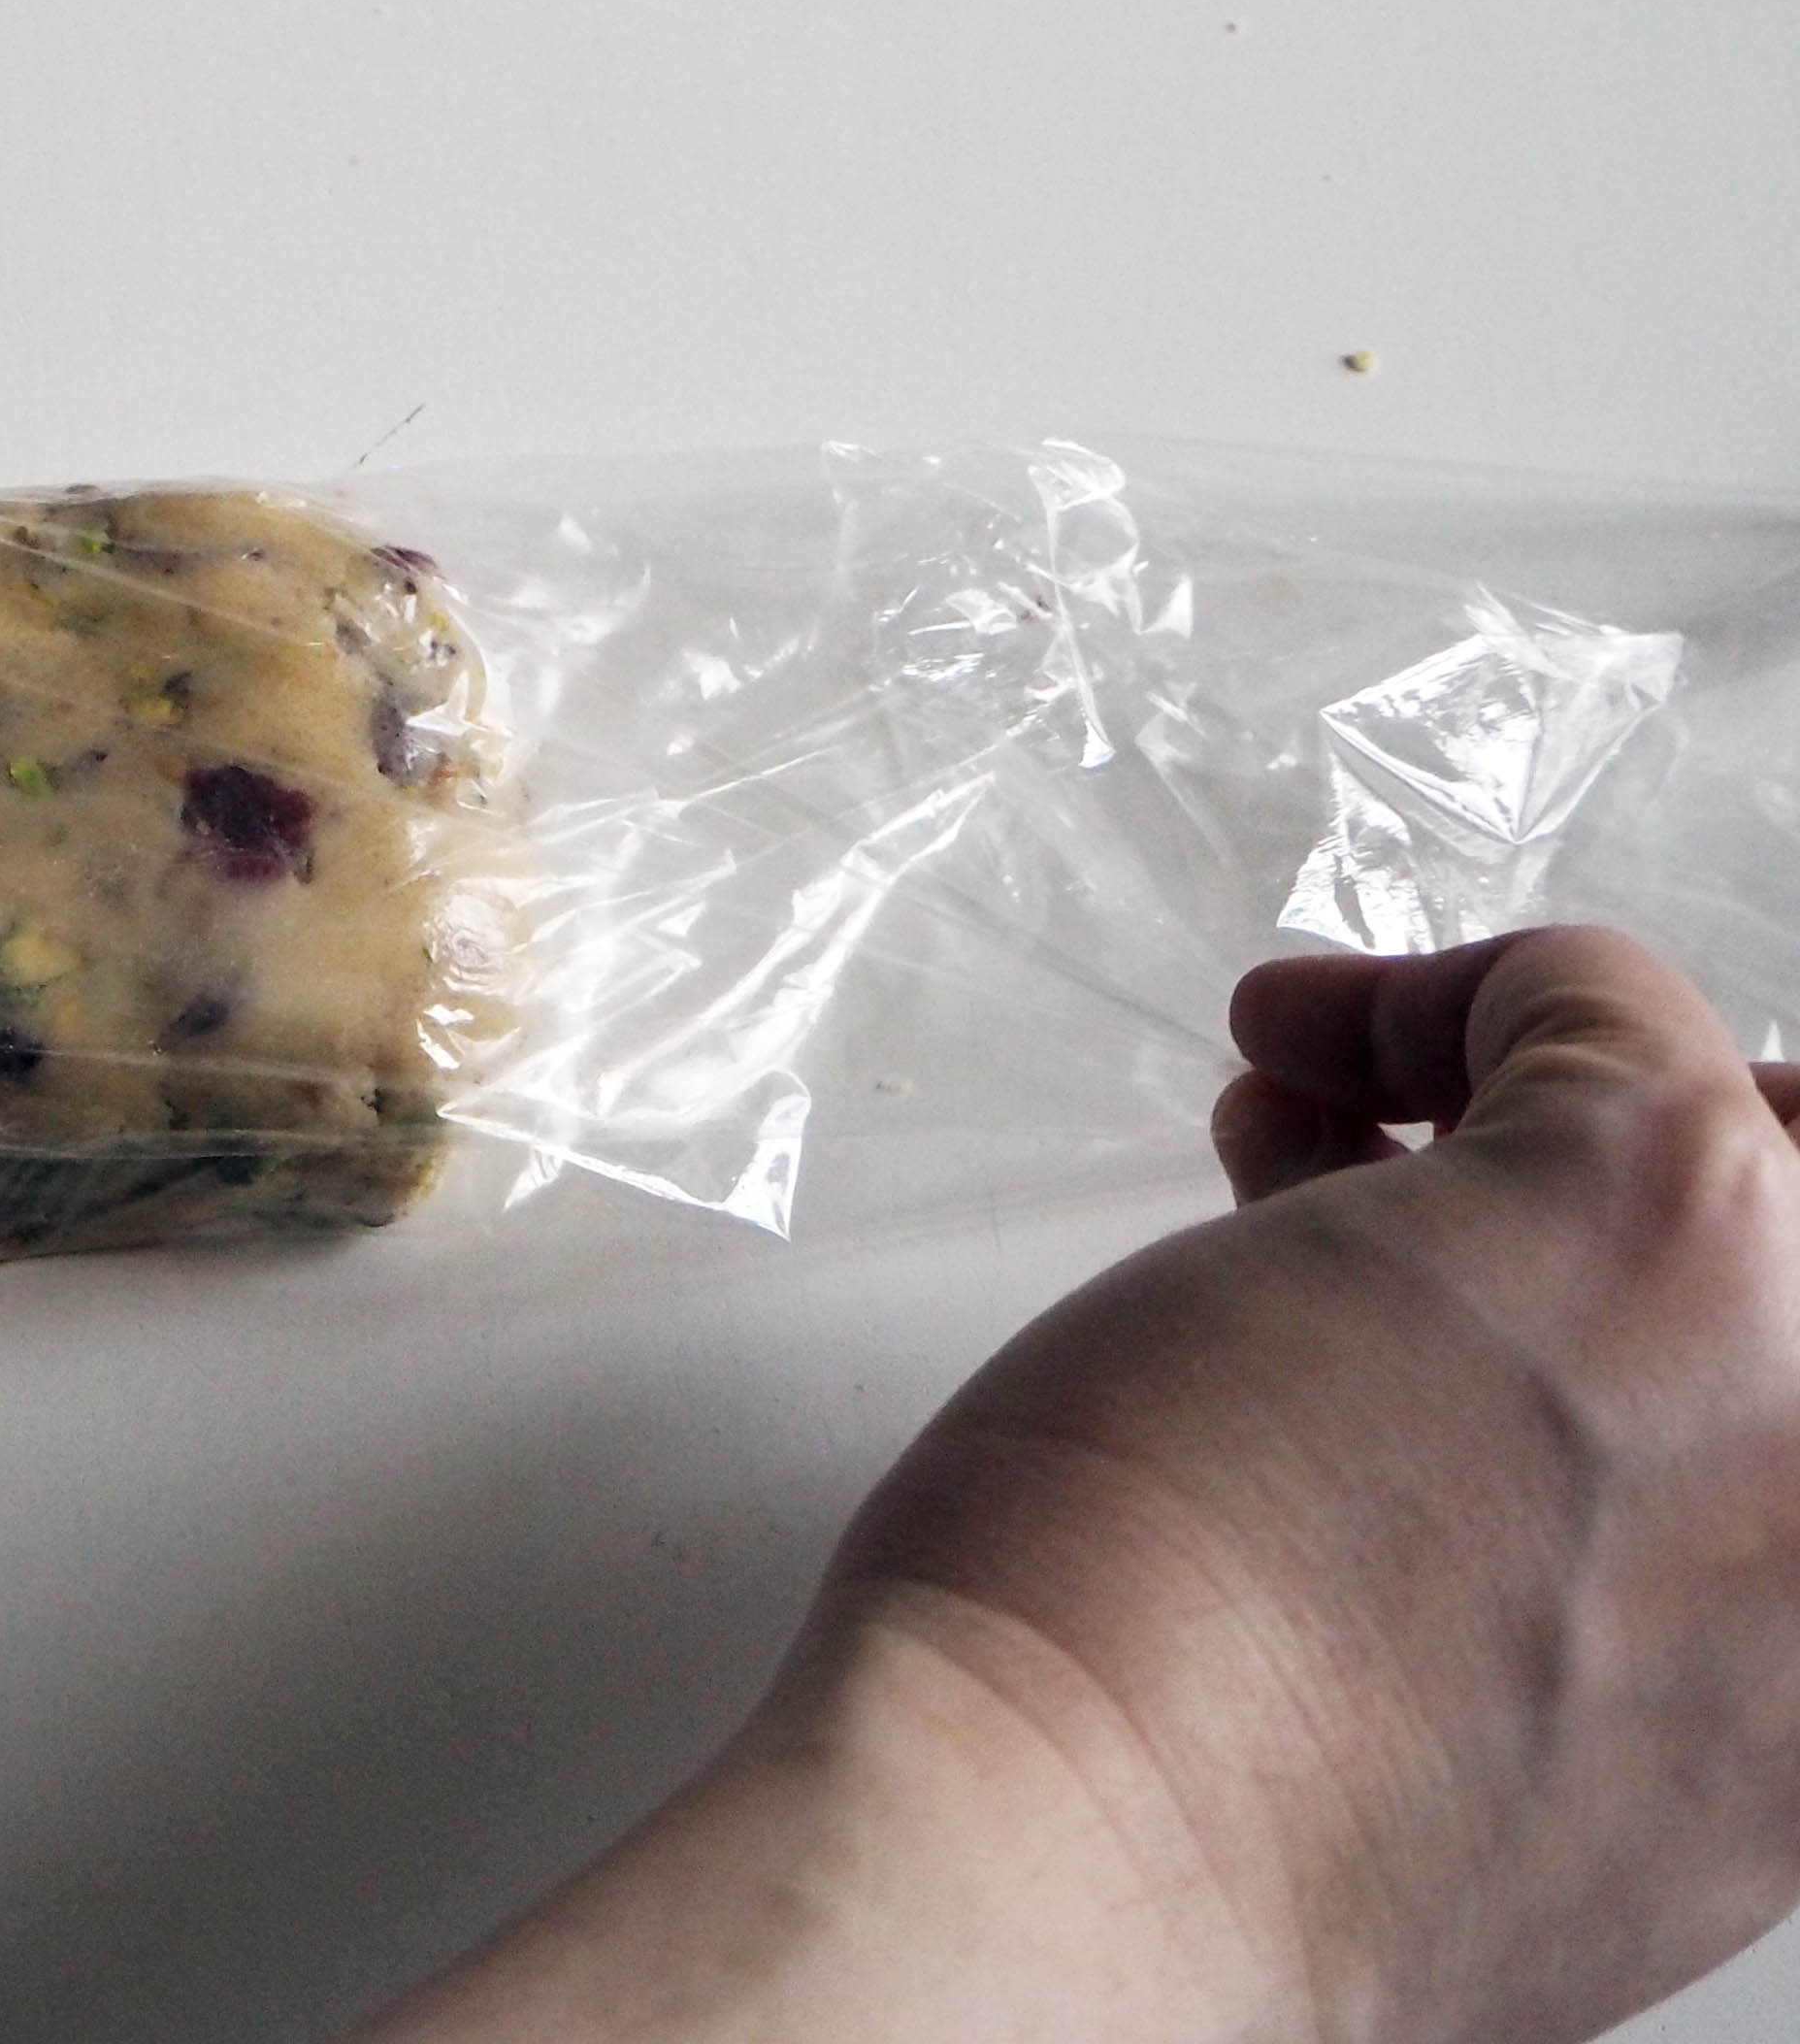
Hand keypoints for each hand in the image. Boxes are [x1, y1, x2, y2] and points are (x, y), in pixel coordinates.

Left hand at [362, 926, 1799, 2043]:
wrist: (1101, 1835)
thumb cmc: (1219, 1808)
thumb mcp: (1529, 1764)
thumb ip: (1614, 1628)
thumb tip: (1535, 1479)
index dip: (1716, 1322)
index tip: (1570, 1302)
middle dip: (1653, 1182)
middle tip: (1464, 1159)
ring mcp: (1794, 1370)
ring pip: (1726, 1134)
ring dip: (1509, 1094)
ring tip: (1312, 1117)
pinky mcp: (1644, 1207)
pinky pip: (1600, 1003)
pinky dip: (1433, 998)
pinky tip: (1287, 1049)